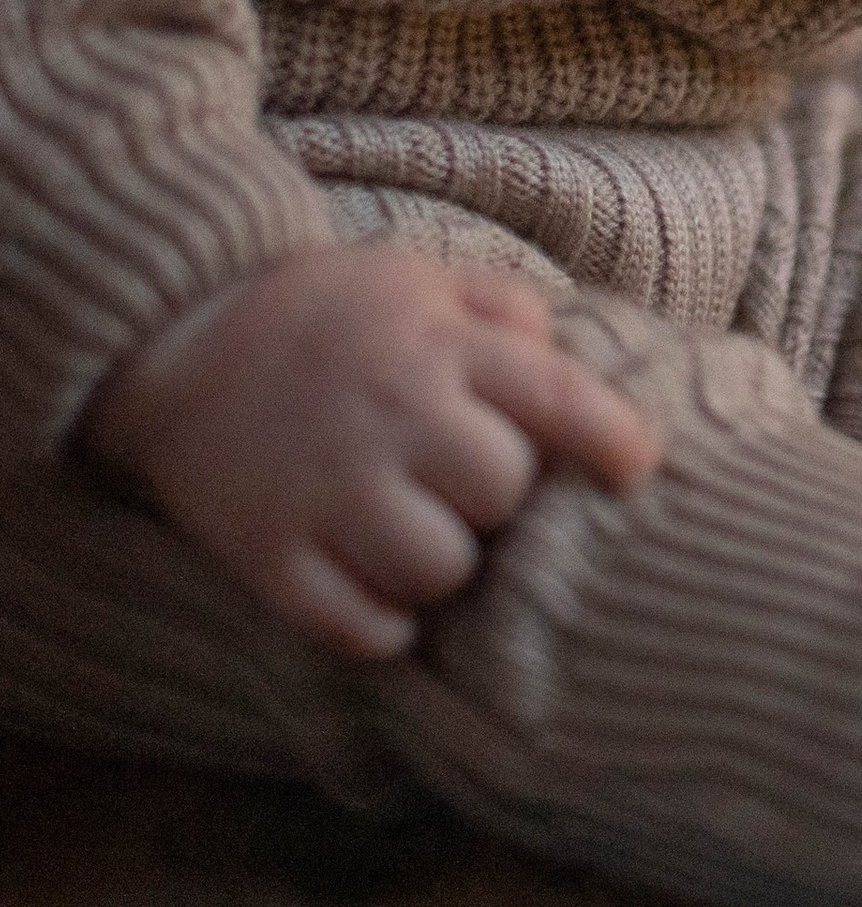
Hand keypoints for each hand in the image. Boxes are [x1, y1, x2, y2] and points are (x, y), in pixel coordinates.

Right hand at [79, 247, 658, 659]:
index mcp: (440, 348)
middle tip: (470, 483)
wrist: (180, 335)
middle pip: (501, 492)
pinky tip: (382, 597)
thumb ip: (508, 311)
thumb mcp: (425, 279)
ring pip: (438, 568)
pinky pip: (355, 627)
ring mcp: (326, 491)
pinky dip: (383, 627)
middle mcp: (392, 418)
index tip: (636, 467)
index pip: (558, 397)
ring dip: (446, 563)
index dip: (614, 438)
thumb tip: (571, 363)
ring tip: (422, 532)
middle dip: (502, 495)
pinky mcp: (268, 555)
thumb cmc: (332, 311)